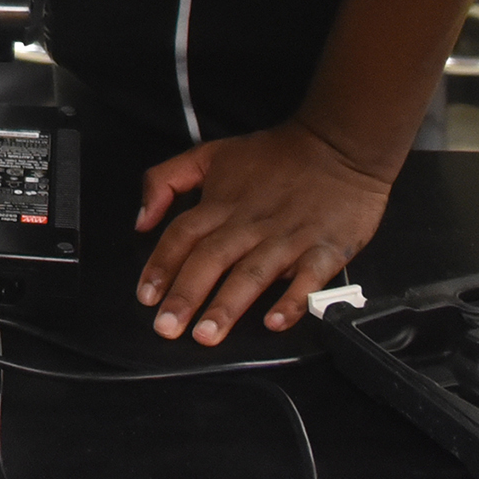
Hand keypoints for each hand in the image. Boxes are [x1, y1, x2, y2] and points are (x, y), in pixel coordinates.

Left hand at [132, 120, 392, 344]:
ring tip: (208, 333)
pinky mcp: (325, 248)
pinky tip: (275, 322)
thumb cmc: (274, 156)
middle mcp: (250, 223)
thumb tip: (141, 219)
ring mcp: (288, 237)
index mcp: (222, 203)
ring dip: (229, 305)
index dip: (161, 266)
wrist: (338, 145)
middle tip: (168, 327)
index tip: (146, 296)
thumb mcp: (209, 154)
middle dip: (186, 295)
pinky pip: (309, 278)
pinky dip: (293, 300)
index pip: (182, 236)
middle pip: (211, 259)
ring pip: (253, 273)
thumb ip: (166, 179)